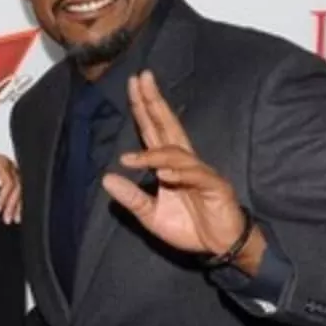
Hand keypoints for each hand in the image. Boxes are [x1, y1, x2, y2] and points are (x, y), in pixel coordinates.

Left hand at [0, 146, 21, 222]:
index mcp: (2, 163)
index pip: (9, 183)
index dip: (4, 198)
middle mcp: (9, 167)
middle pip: (17, 187)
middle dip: (13, 205)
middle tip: (6, 219)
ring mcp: (11, 171)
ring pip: (19, 190)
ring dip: (17, 205)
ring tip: (14, 219)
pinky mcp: (10, 176)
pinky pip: (17, 190)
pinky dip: (18, 201)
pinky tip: (16, 212)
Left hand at [101, 71, 265, 272]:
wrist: (219, 247)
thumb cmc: (188, 226)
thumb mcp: (150, 214)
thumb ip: (131, 197)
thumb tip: (106, 177)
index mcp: (170, 164)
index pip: (153, 130)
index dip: (143, 108)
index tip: (133, 84)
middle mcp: (185, 162)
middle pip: (168, 126)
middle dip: (154, 102)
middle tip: (142, 78)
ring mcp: (201, 172)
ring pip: (177, 154)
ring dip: (154, 154)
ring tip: (132, 159)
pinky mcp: (215, 187)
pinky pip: (196, 175)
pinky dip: (179, 173)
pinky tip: (164, 175)